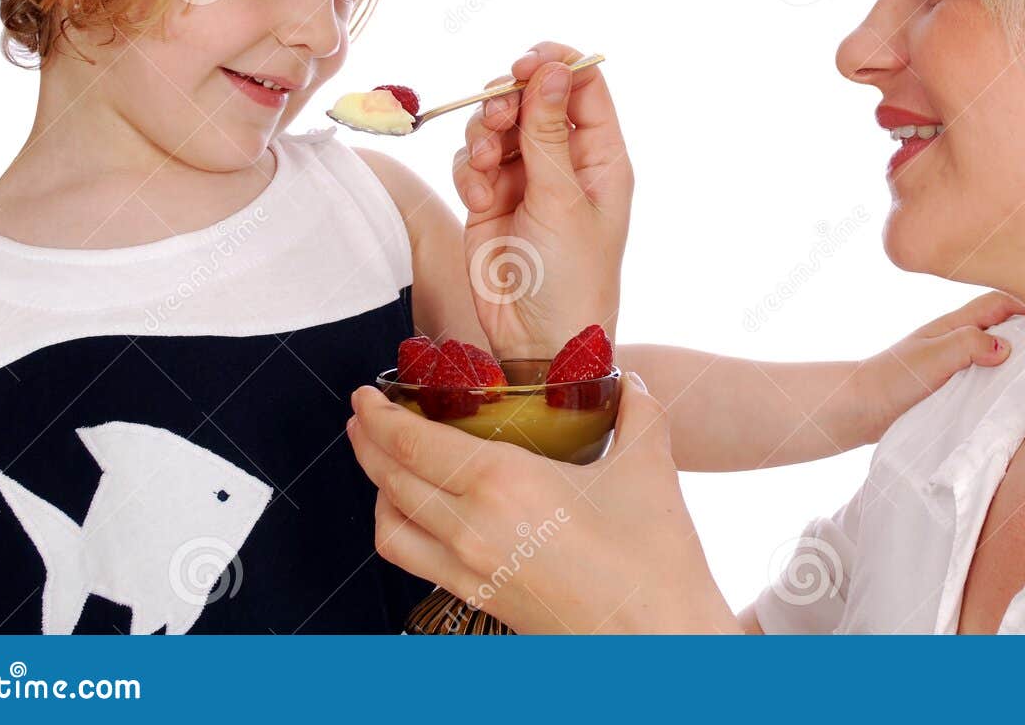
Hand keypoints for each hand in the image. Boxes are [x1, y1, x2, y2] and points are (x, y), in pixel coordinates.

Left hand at [346, 375, 735, 633]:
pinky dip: (402, 530)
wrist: (661, 643)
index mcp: (503, 483)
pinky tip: (422, 516)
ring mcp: (470, 572)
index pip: (413, 443)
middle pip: (390, 481)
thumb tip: (630, 381)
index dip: (378, 415)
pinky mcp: (480, 600)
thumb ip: (637, 411)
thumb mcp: (650, 465)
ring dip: (378, 490)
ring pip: (391, 528)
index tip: (365, 394)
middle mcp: (472, 528)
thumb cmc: (654, 560)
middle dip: (366, 443)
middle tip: (363, 416)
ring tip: (384, 463)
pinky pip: (415, 562)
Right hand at [453, 43, 633, 358]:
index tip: (526, 63)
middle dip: (508, 99)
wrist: (537, 340)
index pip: (584, 88)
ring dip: (484, 136)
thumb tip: (553, 69)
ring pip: (495, 126)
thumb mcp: (562, 199)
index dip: (555, 66)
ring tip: (486, 166)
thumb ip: (548, 133)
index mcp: (601, 158)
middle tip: (497, 114)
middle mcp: (563, 162)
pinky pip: (471, 161)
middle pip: (532, 98)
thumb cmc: (571, 276)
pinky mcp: (489, 199)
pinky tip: (479, 197)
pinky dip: (470, 172)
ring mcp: (525, 180)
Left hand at [854, 290, 1024, 440]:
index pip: (1001, 301)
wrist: (860, 409)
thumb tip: (1007, 347)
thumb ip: (966, 346)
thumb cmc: (892, 379)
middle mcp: (961, 338)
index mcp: (956, 324)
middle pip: (1008, 323)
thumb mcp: (931, 359)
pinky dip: (1010, 379)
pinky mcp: (957, 386)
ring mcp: (959, 362)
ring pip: (1001, 350)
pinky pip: (992, 376)